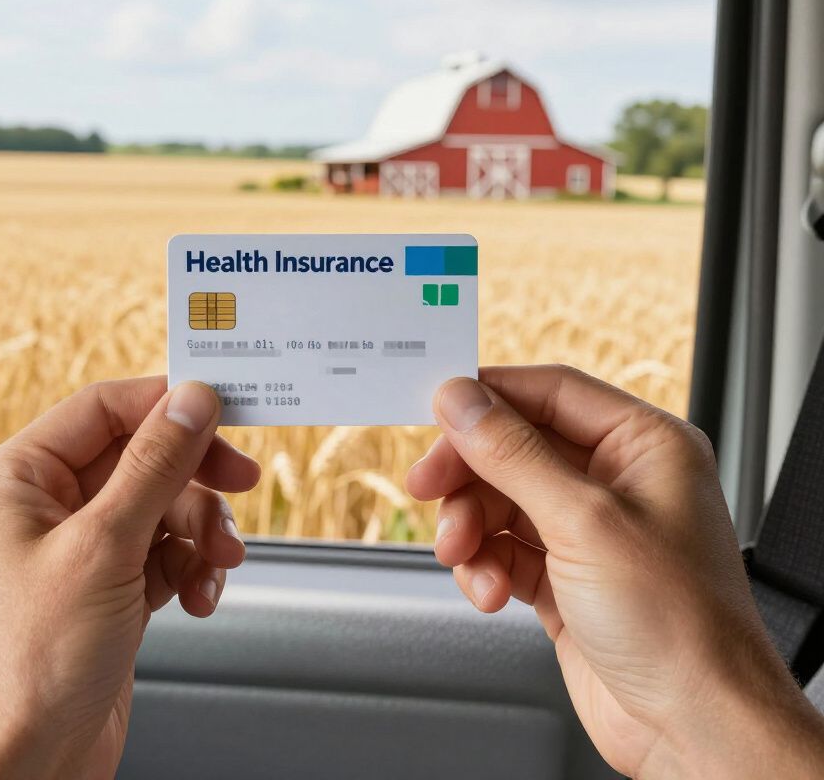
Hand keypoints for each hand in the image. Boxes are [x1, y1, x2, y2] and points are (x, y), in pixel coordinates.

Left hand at [0, 377, 258, 779]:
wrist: (28, 769)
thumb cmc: (28, 669)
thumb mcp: (103, 547)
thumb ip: (155, 466)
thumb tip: (192, 403)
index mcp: (19, 478)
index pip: (104, 409)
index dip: (166, 405)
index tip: (222, 410)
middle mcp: (46, 506)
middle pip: (143, 457)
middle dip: (195, 480)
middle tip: (239, 485)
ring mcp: (80, 547)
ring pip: (163, 505)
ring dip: (200, 530)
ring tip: (216, 561)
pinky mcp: (110, 585)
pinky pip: (166, 550)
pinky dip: (191, 566)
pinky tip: (199, 594)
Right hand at [407, 366, 823, 779]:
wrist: (695, 731)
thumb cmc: (680, 626)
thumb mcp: (582, 520)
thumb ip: (512, 453)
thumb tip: (462, 399)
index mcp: (645, 445)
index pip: (551, 392)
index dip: (490, 397)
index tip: (437, 409)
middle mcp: (618, 481)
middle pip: (515, 447)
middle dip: (469, 473)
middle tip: (429, 487)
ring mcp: (590, 530)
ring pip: (501, 499)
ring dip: (471, 526)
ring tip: (463, 554)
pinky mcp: (566, 577)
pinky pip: (504, 548)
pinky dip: (485, 565)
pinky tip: (489, 591)